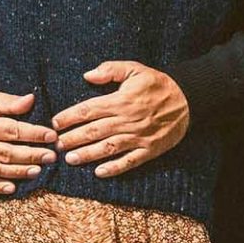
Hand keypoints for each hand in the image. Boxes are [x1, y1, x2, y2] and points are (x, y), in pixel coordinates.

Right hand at [0, 91, 56, 195]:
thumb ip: (10, 102)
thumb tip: (31, 99)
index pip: (12, 131)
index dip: (33, 134)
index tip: (51, 136)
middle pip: (7, 152)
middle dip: (31, 155)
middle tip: (51, 157)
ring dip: (19, 172)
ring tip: (37, 171)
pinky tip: (12, 189)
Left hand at [54, 61, 188, 177]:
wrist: (189, 100)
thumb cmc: (158, 84)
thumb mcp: (136, 69)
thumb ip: (111, 70)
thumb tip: (88, 75)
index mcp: (121, 100)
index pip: (88, 110)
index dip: (69, 117)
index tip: (55, 123)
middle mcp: (127, 120)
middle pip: (93, 131)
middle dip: (72, 138)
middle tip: (56, 145)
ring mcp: (138, 137)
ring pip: (107, 148)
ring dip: (87, 154)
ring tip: (70, 160)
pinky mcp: (149, 150)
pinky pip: (129, 161)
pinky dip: (114, 168)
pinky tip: (99, 173)